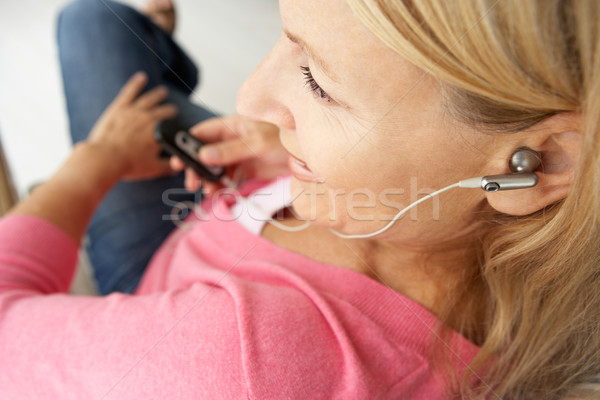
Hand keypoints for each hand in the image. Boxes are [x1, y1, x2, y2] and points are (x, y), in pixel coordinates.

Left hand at [87, 72, 177, 180]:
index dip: (175, 125)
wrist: (105, 158)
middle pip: (163, 111)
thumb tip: (177, 166)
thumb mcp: (154, 169)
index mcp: (159, 133)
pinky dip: (136, 84)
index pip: (171, 126)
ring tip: (163, 91)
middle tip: (173, 109)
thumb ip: (168, 166)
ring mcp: (134, 111)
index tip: (177, 125)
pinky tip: (141, 77)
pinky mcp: (119, 108)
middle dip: (170, 110)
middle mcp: (149, 119)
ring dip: (158, 95)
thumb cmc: (128, 164)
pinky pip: (130, 92)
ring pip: (149, 99)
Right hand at [170, 115, 289, 194]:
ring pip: (215, 168)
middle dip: (196, 167)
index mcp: (232, 126)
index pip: (203, 132)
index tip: (178, 158)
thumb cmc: (285, 140)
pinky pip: (227, 178)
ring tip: (206, 190)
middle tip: (191, 181)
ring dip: (207, 179)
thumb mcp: (256, 143)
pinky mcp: (246, 170)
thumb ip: (230, 150)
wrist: (305, 158)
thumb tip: (203, 155)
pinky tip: (217, 192)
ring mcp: (238, 156)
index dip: (188, 144)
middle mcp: (232, 140)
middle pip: (205, 153)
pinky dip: (220, 186)